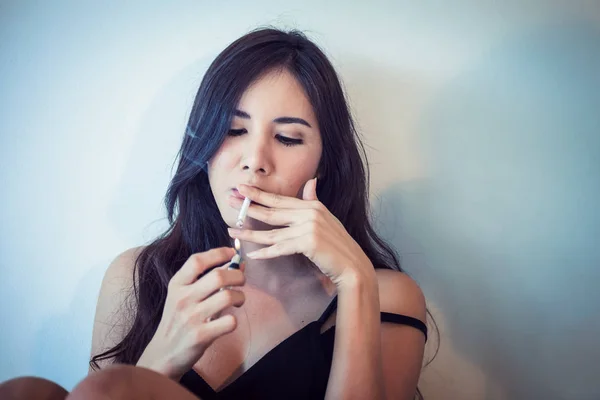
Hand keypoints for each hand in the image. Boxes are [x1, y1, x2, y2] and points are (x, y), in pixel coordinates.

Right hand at [136, 247, 245, 379]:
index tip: (232, 253)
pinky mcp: (200, 336)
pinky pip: (229, 322)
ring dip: (240, 297)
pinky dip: (234, 320)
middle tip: (241, 281)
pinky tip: (229, 321)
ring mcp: (191, 318)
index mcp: (177, 285)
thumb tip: (237, 262)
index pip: (197, 260)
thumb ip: (207, 279)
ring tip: (237, 301)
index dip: (218, 253)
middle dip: (238, 275)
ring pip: (227, 296)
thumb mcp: (184, 296)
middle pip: (218, 276)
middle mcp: (182, 298)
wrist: (162, 355)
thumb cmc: (178, 321)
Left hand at [227, 178, 375, 287]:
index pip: (280, 199)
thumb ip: (314, 200)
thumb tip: (311, 182)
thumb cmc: (337, 245)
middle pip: (272, 210)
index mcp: (312, 206)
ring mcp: (309, 227)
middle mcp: (310, 213)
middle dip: (248, 205)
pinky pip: (280, 248)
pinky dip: (265, 253)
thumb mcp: (326, 219)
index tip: (241, 188)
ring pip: (272, 232)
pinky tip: (251, 254)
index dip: (259, 194)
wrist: (352, 265)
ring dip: (249, 232)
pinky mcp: (308, 243)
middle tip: (229, 199)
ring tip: (231, 230)